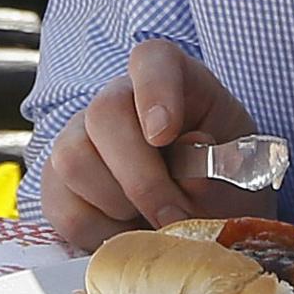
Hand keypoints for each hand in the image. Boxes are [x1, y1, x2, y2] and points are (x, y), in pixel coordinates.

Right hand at [39, 39, 274, 250]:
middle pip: (104, 114)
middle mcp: (118, 99)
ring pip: (74, 161)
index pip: (152, 59)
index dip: (155, 90)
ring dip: (119, 207)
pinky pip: (63, 207)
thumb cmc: (222, 185)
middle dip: (140, 177)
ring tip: (152, 223)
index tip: (166, 134)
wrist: (199, 221)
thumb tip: (190, 166)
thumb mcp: (237, 176)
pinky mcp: (57, 184)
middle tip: (172, 216)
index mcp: (173, 81)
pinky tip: (127, 233)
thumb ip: (218, 168)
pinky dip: (99, 234)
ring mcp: (79, 138)